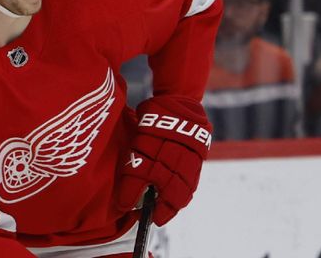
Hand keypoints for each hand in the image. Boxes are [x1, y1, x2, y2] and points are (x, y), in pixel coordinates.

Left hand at [117, 96, 210, 225]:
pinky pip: (191, 184)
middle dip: (154, 207)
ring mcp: (185, 156)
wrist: (179, 103)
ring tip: (162, 217)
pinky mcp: (197, 160)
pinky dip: (183, 197)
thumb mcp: (138, 130)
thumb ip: (133, 153)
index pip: (137, 174)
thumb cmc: (153, 117)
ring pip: (180, 190)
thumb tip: (123, 175)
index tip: (124, 205)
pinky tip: (176, 204)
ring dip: (171, 207)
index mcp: (148, 142)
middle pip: (161, 186)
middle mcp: (168, 151)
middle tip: (148, 218)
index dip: (129, 193)